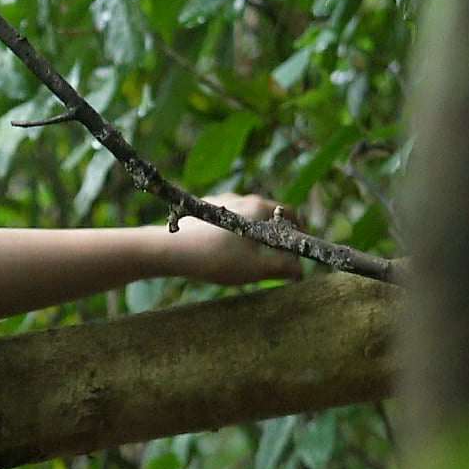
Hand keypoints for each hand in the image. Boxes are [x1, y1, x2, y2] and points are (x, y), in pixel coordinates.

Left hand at [163, 191, 308, 285]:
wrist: (169, 249)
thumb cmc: (216, 259)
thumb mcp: (256, 269)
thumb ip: (283, 268)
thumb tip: (300, 270)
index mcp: (259, 208)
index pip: (290, 214)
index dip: (299, 232)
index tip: (298, 249)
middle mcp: (241, 198)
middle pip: (268, 215)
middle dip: (275, 235)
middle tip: (276, 257)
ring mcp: (220, 202)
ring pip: (246, 217)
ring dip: (253, 235)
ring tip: (249, 257)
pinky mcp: (203, 210)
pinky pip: (227, 220)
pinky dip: (233, 233)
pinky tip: (224, 251)